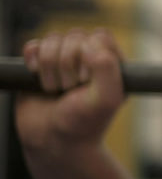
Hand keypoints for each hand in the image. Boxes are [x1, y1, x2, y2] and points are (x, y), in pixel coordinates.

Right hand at [16, 29, 125, 151]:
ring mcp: (64, 60)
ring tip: (56, 90)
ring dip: (50, 67)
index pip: (99, 37)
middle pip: (74, 36)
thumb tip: (90, 44)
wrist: (52, 142)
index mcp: (112, 63)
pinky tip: (38, 78)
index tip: (86, 81)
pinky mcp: (40, 65)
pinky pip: (34, 46)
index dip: (89, 55)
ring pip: (53, 39)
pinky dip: (32, 61)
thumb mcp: (106, 99)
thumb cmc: (84, 123)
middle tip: (70, 90)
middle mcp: (89, 58)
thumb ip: (107, 69)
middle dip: (68, 65)